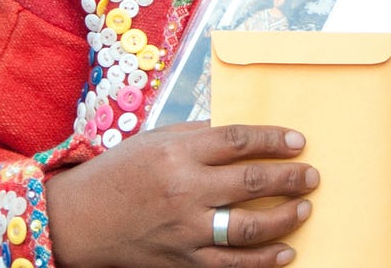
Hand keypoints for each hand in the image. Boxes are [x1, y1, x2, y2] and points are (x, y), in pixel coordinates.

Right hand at [45, 122, 318, 267]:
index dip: (274, 139)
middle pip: (251, 182)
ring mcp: (184, 230)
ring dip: (283, 219)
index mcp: (179, 152)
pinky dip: (262, 261)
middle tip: (312, 176)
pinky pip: (230, 264)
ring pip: (247, 228)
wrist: (78, 220)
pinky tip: (283, 252)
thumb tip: (246, 135)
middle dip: (289, 179)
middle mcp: (185, 190)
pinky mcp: (181, 261)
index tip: (298, 141)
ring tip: (303, 209)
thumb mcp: (159, 139)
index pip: (239, 140)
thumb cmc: (121, 172)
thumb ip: (202, 136)